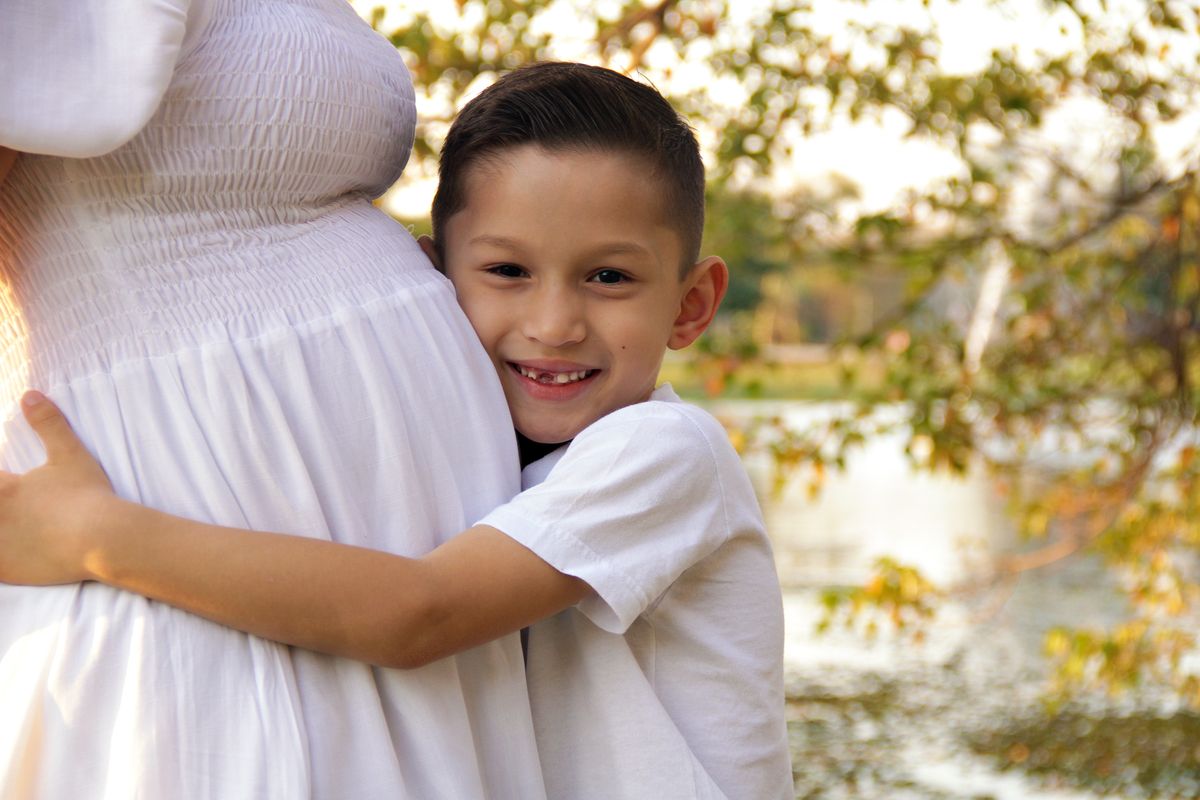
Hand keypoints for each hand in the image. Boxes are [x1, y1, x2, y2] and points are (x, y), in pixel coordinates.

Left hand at [0, 391, 115, 584]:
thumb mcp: (69, 454)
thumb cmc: (87, 495)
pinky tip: (6, 554)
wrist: (104, 538)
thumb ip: (47, 423)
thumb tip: (29, 394)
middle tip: (7, 507)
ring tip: (5, 529)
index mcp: (3, 488)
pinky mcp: (5, 571)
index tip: (0, 488)